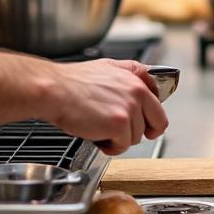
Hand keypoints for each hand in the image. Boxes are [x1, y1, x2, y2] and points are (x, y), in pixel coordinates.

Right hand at [45, 59, 167, 154]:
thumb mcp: (108, 66)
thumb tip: (148, 77)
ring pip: (136, 137)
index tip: (147, 125)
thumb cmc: (73, 82)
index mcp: (136, 79)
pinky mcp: (119, 125)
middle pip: (156, 124)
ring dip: (119, 138)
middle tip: (122, 133)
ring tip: (99, 128)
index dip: (151, 119)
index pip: (159, 105)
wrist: (54, 91)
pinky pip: (122, 146)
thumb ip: (131, 72)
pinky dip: (110, 147)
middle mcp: (137, 92)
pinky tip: (96, 136)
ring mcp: (129, 109)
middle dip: (139, 132)